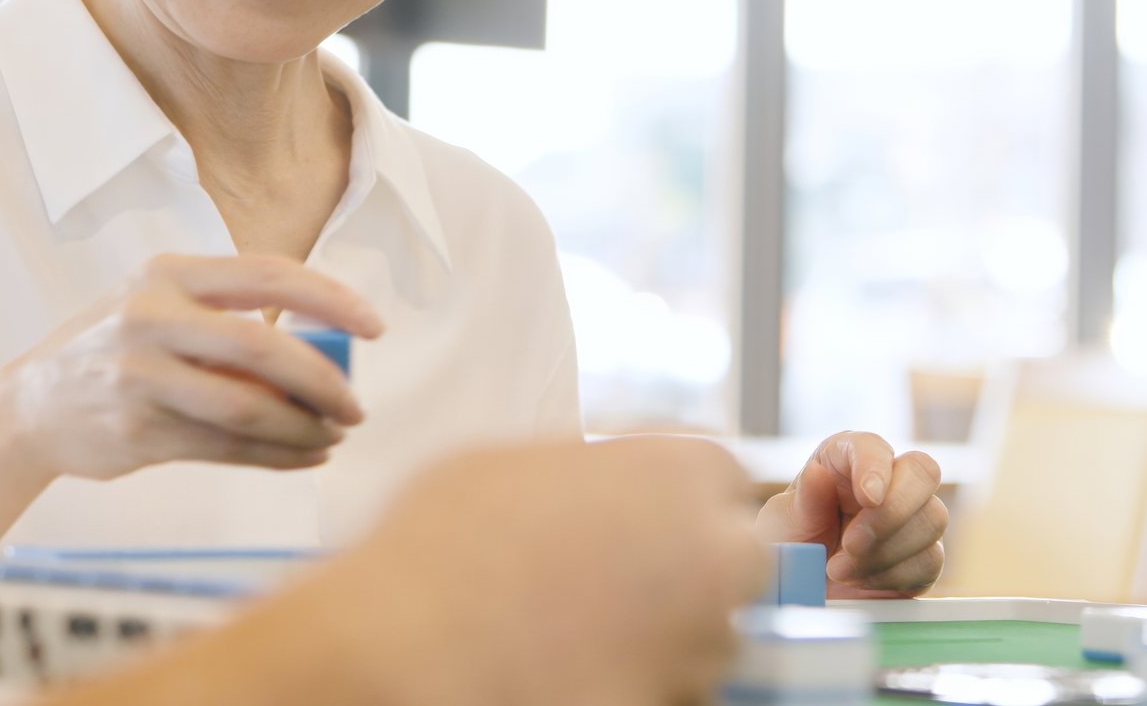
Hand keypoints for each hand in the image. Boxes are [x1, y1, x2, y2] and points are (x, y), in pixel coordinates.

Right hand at [0, 253, 383, 480]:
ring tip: (334, 436)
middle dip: (324, 380)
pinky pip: (226, 447)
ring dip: (305, 428)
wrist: (27, 407)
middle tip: (357, 404)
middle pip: (263, 345)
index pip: (268, 274)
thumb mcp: (158, 307)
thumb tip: (326, 349)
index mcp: (168, 274)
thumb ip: (228, 316)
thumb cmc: (112, 350)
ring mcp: (141, 376)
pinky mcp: (138, 430)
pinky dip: (277, 455)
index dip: (331, 299)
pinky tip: (304, 456)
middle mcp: (151, 317)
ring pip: (248, 406)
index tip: (374, 326)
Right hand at [53, 438, 769, 705]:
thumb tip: (597, 483)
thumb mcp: (511, 464)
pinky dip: (638, 684)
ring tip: (582, 637)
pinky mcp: (678, 702)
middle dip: (693, 572)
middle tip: (623, 587)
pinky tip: (578, 673)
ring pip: (712, 639)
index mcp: (684, 473)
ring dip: (667, 637)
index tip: (645, 523)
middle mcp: (717, 554)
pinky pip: (673, 692)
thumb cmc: (441, 547)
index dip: (679, 503)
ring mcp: (705, 642)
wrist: (408, 651)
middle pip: (738, 561)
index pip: (724, 478)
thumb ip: (584, 467)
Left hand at [755, 431, 945, 597]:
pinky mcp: (925, 557)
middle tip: (853, 544)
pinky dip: (893, 576)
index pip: (873, 446)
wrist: (804, 592)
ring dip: (886, 551)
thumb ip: (804, 501)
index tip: (868, 497)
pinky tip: (861, 582)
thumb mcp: (785, 523)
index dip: (875, 468)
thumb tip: (816, 473)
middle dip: (894, 510)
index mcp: (848, 459)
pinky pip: (930, 561)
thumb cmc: (793, 545)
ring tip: (841, 569)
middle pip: (923, 471)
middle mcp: (888, 480)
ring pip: (933, 518)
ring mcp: (913, 518)